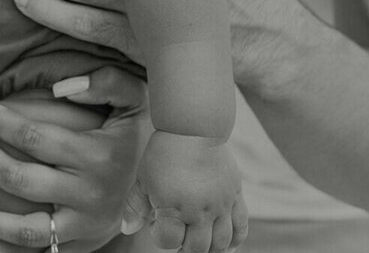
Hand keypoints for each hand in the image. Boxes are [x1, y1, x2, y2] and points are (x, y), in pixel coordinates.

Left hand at [0, 67, 149, 250]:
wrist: (171, 182)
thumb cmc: (142, 131)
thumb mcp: (137, 98)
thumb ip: (106, 82)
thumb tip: (60, 88)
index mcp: (100, 154)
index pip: (35, 137)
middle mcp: (90, 193)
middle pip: (20, 178)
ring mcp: (84, 222)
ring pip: (23, 225)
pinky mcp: (79, 240)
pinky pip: (33, 243)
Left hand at [134, 131, 246, 252]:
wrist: (194, 128)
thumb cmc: (164, 152)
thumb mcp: (144, 178)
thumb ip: (135, 206)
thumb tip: (127, 229)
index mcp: (174, 207)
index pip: (168, 241)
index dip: (159, 236)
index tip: (156, 223)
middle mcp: (200, 210)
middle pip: (197, 248)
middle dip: (185, 249)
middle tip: (179, 237)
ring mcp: (221, 205)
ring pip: (221, 243)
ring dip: (211, 250)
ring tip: (200, 245)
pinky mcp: (235, 196)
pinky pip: (241, 226)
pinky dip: (237, 240)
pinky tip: (228, 246)